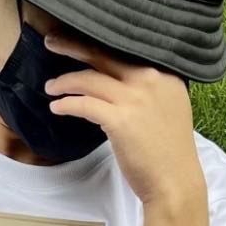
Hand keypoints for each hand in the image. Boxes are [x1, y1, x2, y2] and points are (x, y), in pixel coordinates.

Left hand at [42, 30, 202, 209]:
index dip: (98, 45)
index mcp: (164, 74)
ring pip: (89, 79)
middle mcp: (151, 79)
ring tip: (50, 87)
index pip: (124, 51)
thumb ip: (148, 92)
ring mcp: (135, 98)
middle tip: (51, 41)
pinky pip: (84, 104)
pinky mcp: (120, 120)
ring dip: (65, 82)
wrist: (175, 183)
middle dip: (73, 46)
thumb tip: (118, 86)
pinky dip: (67, 104)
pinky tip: (57, 107)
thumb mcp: (168, 109)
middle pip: (104, 54)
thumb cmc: (168, 154)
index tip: (79, 41)